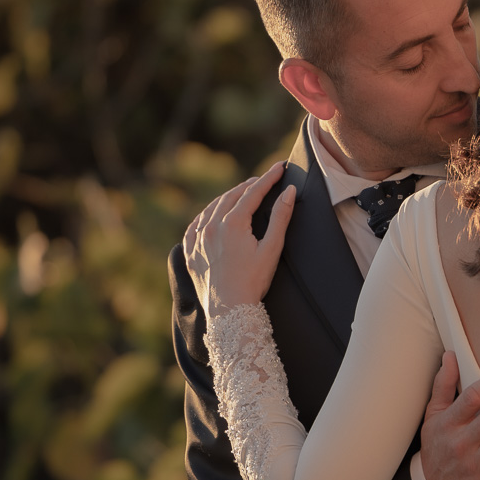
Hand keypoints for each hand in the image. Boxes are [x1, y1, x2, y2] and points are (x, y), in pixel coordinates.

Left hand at [183, 162, 295, 316]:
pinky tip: (210, 215)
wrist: (230, 310)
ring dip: (227, 198)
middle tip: (263, 180)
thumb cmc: (253, 281)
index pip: (252, 192)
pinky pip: (195, 226)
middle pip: (231, 196)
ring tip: (240, 193)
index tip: (279, 168)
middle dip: (248, 186)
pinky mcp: (190, 253)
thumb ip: (280, 217)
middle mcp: (211, 226)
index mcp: (232, 223)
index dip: (268, 178)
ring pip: (212, 208)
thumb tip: (288, 192)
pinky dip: (206, 215)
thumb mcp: (271, 248)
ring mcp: (197, 239)